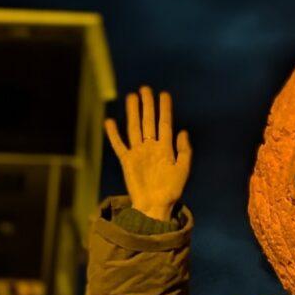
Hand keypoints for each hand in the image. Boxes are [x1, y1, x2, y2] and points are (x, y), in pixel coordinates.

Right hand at [104, 86, 191, 221]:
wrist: (156, 206)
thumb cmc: (171, 190)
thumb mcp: (183, 170)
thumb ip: (184, 151)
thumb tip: (182, 131)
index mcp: (165, 148)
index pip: (164, 124)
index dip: (164, 109)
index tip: (164, 94)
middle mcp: (151, 147)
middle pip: (148, 121)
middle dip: (148, 105)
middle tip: (145, 89)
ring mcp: (138, 153)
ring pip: (134, 128)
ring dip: (133, 113)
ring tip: (131, 97)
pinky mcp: (127, 161)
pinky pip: (119, 145)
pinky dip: (114, 134)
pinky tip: (110, 122)